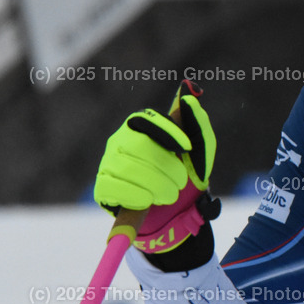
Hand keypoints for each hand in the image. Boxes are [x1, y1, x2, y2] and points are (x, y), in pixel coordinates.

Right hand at [94, 81, 217, 252]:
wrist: (176, 207)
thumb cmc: (186, 169)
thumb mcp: (201, 148)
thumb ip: (198, 122)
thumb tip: (190, 97)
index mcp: (141, 125)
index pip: (147, 120)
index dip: (168, 133)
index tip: (187, 148)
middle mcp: (120, 140)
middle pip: (139, 147)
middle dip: (167, 167)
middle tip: (181, 182)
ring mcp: (108, 162)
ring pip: (128, 169)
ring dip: (156, 185)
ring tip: (169, 194)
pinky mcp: (103, 186)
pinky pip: (114, 188)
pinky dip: (137, 197)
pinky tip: (148, 200)